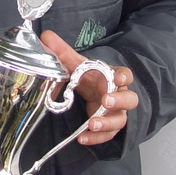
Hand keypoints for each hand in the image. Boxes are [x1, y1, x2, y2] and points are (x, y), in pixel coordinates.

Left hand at [40, 30, 138, 145]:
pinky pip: (107, 135)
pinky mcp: (108, 127)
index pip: (125, 75)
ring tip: (92, 124)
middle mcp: (119, 95)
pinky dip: (96, 138)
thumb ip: (62, 51)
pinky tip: (83, 138)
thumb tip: (46, 36)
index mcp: (113, 77)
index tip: (118, 78)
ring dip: (107, 123)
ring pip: (120, 120)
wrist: (90, 90)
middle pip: (129, 99)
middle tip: (105, 101)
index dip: (123, 76)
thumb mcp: (76, 64)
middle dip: (119, 101)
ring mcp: (116, 112)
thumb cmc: (88, 76)